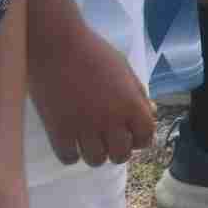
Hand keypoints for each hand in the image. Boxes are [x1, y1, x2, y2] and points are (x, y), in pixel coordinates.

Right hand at [28, 15, 154, 166]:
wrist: (57, 47)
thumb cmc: (94, 53)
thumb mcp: (125, 70)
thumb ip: (138, 94)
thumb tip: (150, 112)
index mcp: (131, 104)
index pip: (146, 137)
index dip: (141, 139)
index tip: (133, 136)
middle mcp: (110, 120)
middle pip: (121, 154)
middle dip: (119, 150)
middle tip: (110, 140)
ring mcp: (84, 128)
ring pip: (96, 160)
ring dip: (96, 154)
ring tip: (90, 141)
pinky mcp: (58, 132)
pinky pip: (69, 158)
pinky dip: (72, 154)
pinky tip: (71, 141)